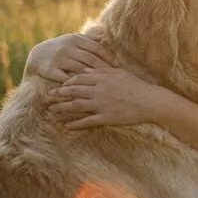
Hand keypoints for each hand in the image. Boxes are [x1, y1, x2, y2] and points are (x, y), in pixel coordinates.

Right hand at [25, 33, 117, 82]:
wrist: (38, 55)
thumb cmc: (63, 49)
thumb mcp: (74, 41)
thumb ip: (90, 40)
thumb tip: (106, 38)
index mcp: (76, 39)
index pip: (96, 48)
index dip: (108, 56)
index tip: (117, 65)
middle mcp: (67, 47)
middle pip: (90, 59)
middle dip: (103, 69)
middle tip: (113, 78)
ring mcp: (58, 58)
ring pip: (79, 69)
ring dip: (92, 77)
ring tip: (104, 85)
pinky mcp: (50, 69)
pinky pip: (65, 78)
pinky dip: (75, 84)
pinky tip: (85, 90)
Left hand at [48, 68, 166, 129]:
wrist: (150, 100)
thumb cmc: (137, 85)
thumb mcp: (119, 72)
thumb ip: (101, 70)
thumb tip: (86, 70)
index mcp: (101, 78)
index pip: (78, 79)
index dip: (66, 83)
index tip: (59, 86)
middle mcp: (98, 90)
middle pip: (73, 92)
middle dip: (59, 94)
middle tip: (47, 97)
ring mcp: (101, 104)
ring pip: (76, 105)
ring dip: (62, 108)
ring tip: (52, 111)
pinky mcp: (106, 117)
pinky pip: (87, 121)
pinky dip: (76, 124)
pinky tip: (67, 126)